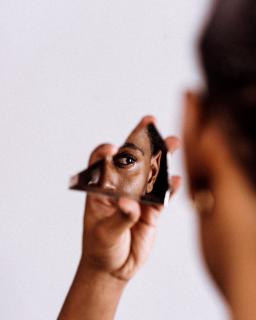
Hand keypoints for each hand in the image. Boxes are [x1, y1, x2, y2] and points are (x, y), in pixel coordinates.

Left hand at [80, 116, 180, 281]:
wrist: (113, 268)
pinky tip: (176, 180)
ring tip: (171, 142)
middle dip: (140, 141)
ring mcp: (138, 197)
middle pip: (131, 159)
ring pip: (151, 173)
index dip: (106, 152)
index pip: (101, 163)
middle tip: (150, 122)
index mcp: (102, 189)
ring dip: (161, 158)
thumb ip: (119, 218)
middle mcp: (121, 188)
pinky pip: (162, 195)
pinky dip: (169, 187)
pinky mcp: (152, 210)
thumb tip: (130, 204)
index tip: (112, 149)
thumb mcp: (104, 233)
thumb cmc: (100, 247)